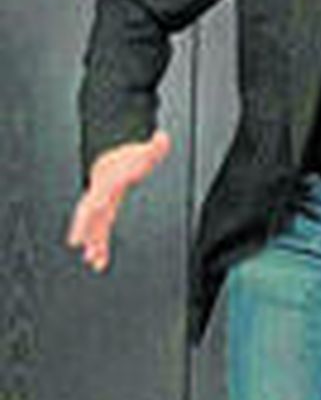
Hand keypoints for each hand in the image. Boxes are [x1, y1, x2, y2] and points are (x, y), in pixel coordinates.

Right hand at [65, 131, 172, 272]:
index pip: (97, 197)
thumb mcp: (144, 151)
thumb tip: (163, 137)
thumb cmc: (128, 157)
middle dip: (84, 229)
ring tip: (94, 262)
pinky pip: (100, 231)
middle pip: (90, 215)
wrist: (114, 158)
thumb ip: (154, 146)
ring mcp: (102, 205)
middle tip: (78, 244)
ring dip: (93, 244)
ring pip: (94, 227)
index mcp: (108, 184)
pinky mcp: (105, 212)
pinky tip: (98, 258)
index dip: (91, 206)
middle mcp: (101, 196)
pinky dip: (99, 245)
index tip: (89, 214)